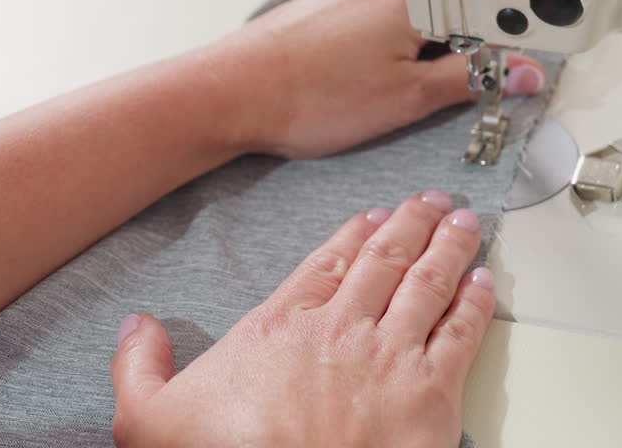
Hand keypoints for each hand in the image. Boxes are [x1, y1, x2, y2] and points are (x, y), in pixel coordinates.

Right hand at [110, 190, 493, 447]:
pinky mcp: (430, 396)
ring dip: (448, 247)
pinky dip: (476, 303)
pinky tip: (485, 282)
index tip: (370, 216)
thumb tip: (136, 327)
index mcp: (280, 328)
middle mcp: (340, 331)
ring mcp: (389, 359)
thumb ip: (140, 367)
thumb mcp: (149, 419)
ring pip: (427, 284)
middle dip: (410, 224)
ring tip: (462, 222)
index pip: (325, 265)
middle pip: (383, 261)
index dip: (352, 235)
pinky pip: (461, 333)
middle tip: (429, 201)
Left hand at [220, 0, 544, 158]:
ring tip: (377, 92)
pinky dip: (379, 52)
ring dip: (412, 57)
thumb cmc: (308, 96)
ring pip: (410, 21)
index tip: (504, 82)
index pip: (485, 18)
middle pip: (449, 16)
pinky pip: (375, 23)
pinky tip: (355, 80)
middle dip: (449, 58)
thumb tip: (522, 75)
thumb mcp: (407, 98)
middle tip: (425, 99)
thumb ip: (472, 81)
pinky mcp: (328, 3)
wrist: (230, 93)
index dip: (498, 55)